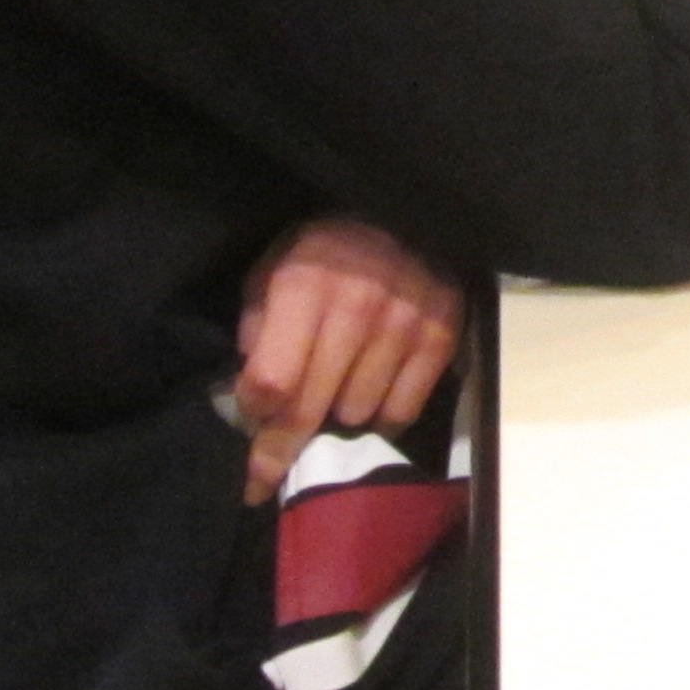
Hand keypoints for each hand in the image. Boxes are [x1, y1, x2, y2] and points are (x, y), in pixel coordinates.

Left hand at [233, 219, 462, 506]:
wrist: (406, 214)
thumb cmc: (325, 247)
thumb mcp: (272, 270)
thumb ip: (258, 327)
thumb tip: (254, 396)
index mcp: (303, 288)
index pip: (270, 382)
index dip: (254, 416)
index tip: (248, 432)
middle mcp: (355, 309)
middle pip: (309, 408)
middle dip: (280, 449)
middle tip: (266, 475)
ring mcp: (403, 326)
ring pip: (357, 415)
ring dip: (338, 417)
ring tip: (333, 398)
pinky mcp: (440, 337)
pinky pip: (402, 410)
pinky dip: (382, 416)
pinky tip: (369, 399)